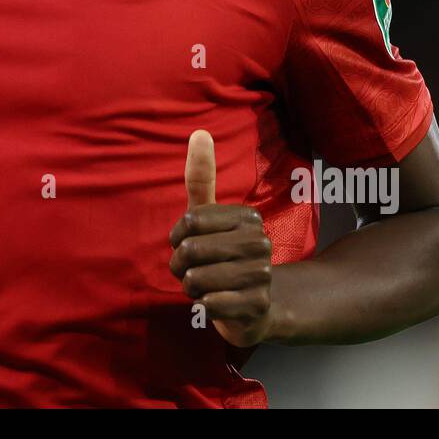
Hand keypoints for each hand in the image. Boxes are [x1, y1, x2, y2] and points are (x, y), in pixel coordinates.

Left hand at [168, 129, 273, 346]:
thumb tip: (199, 132)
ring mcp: (261, 274)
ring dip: (191, 288)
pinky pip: (208, 304)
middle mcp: (259, 242)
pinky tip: (218, 303)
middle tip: (196, 271)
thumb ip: (201, 178)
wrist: (258, 307)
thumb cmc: (223, 256)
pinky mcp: (256, 305)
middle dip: (180, 266)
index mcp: (248, 217)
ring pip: (196, 279)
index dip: (177, 238)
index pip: (189, 221)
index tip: (188, 244)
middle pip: (190, 250)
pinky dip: (203, 306)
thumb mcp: (208, 218)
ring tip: (207, 287)